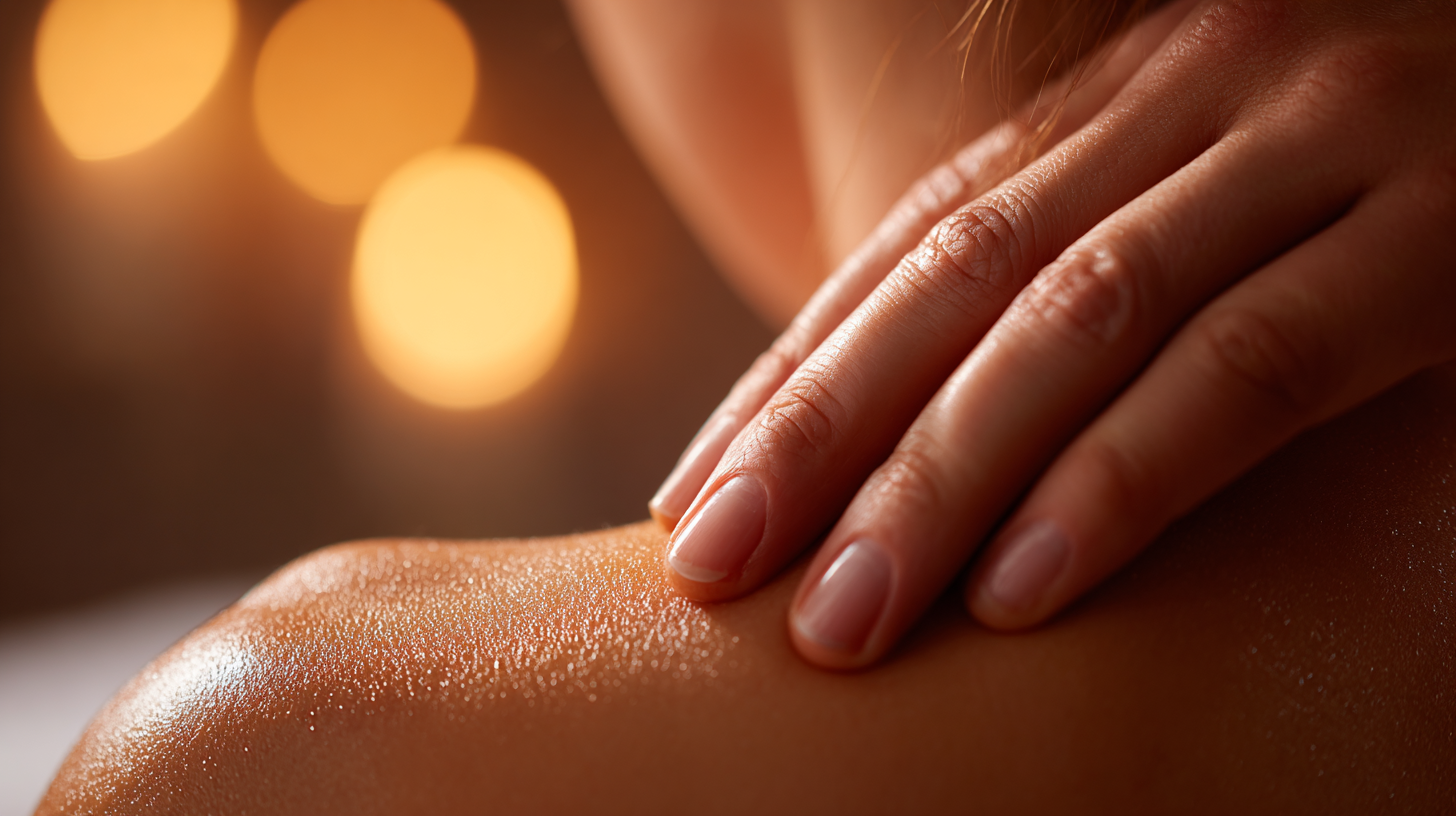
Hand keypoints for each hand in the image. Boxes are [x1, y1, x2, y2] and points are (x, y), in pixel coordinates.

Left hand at [652, 0, 1455, 668]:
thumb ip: (1082, 285)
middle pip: (954, 282)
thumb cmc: (1390, 204)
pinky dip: (1127, 482)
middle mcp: (1200, 94)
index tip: (690, 499)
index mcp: (1123, 99)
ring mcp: (1327, 142)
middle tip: (713, 572)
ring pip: (1075, 322)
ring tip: (841, 621)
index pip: (905, 250)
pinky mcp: (1450, 235)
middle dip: (821, 438)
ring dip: (939, 480)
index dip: (785, 380)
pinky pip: (1252, 368)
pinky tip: (1024, 592)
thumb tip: (922, 441)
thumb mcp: (1211, 221)